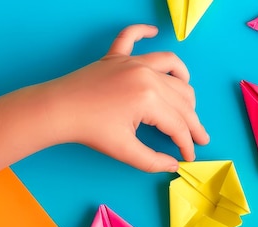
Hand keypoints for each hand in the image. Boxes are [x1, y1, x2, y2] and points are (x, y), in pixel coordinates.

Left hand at [44, 24, 209, 172]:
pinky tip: (154, 31)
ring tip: (188, 101)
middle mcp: (146, 75)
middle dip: (193, 122)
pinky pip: (132, 36)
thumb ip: (152, 160)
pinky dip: (143, 31)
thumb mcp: (124, 150)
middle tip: (199, 137)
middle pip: (182, 99)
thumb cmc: (89, 130)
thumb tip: (172, 165)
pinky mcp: (115, 56)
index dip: (187, 143)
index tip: (189, 157)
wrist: (58, 110)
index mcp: (149, 99)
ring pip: (171, 67)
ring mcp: (132, 62)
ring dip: (184, 83)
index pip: (178, 124)